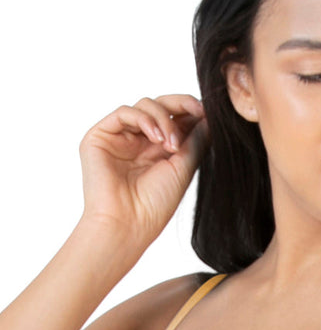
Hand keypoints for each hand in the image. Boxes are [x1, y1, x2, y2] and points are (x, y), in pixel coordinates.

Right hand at [78, 94, 206, 245]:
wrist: (128, 224)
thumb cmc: (155, 205)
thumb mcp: (184, 167)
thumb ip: (196, 139)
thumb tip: (211, 115)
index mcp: (160, 150)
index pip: (176, 117)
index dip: (191, 109)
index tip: (207, 111)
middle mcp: (139, 141)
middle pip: (161, 105)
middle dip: (180, 105)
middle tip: (196, 111)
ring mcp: (120, 138)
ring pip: (145, 105)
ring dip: (163, 119)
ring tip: (171, 144)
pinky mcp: (100, 136)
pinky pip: (124, 112)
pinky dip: (144, 118)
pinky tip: (155, 137)